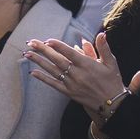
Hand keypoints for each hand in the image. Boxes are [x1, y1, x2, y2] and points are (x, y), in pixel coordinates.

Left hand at [25, 32, 139, 120]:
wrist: (112, 104)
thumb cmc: (112, 81)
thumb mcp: (111, 63)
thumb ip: (104, 48)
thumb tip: (101, 34)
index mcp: (87, 65)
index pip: (70, 53)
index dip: (58, 46)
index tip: (47, 40)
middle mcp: (78, 74)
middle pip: (57, 60)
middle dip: (43, 50)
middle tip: (31, 42)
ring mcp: (72, 84)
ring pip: (53, 71)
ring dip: (39, 62)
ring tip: (27, 53)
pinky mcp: (69, 92)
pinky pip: (54, 84)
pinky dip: (43, 78)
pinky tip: (33, 72)